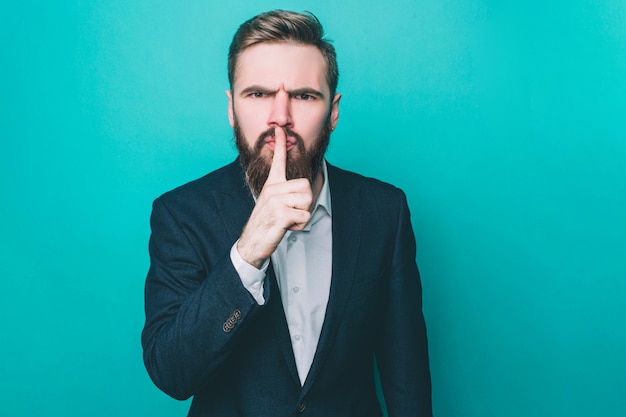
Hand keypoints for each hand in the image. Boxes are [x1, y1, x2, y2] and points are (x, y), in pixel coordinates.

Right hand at [237, 127, 311, 267]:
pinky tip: (287, 227)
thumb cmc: (266, 223)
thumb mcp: (272, 204)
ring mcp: (276, 201)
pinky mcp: (281, 213)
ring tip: (288, 219)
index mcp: (271, 185)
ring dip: (302, 213)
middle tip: (291, 212)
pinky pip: (304, 215)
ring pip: (307, 200)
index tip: (280, 129)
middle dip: (305, 202)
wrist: (252, 242)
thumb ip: (284, 193)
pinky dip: (300, 224)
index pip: (277, 161)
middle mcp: (273, 190)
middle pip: (305, 186)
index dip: (280, 144)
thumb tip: (303, 188)